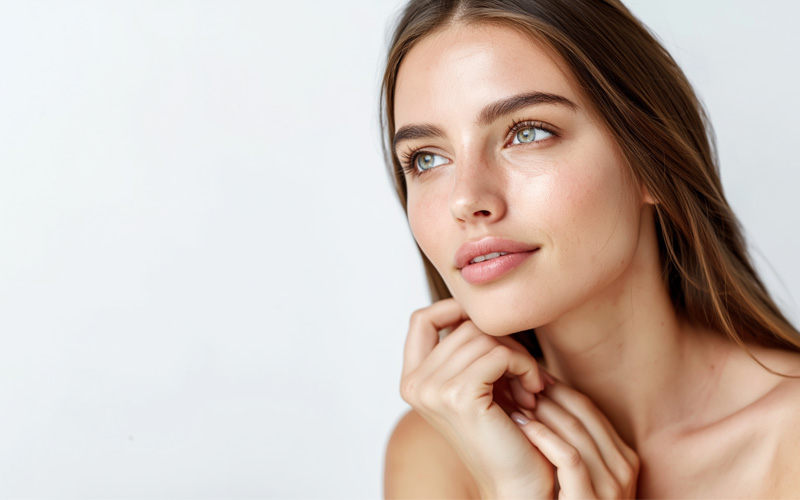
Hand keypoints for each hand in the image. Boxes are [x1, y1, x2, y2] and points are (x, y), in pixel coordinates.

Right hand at [400, 299, 552, 497]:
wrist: (516, 483)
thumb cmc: (504, 434)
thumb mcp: (477, 384)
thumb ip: (467, 350)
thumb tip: (480, 308)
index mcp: (413, 380)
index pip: (422, 319)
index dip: (455, 309)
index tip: (490, 328)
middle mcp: (415, 384)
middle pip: (464, 325)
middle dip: (503, 343)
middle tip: (525, 374)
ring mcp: (433, 390)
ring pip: (485, 337)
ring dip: (519, 358)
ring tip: (530, 388)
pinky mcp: (459, 396)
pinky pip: (500, 354)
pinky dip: (525, 367)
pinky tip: (534, 390)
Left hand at [511, 378, 639, 497]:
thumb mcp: (580, 472)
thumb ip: (571, 439)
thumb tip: (539, 394)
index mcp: (623, 456)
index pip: (589, 408)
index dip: (557, 388)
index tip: (528, 375)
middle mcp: (624, 467)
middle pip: (584, 414)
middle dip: (548, 394)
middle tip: (517, 378)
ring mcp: (612, 485)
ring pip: (577, 432)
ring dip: (543, 411)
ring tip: (515, 399)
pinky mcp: (591, 499)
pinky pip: (570, 458)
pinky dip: (546, 437)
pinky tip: (523, 425)